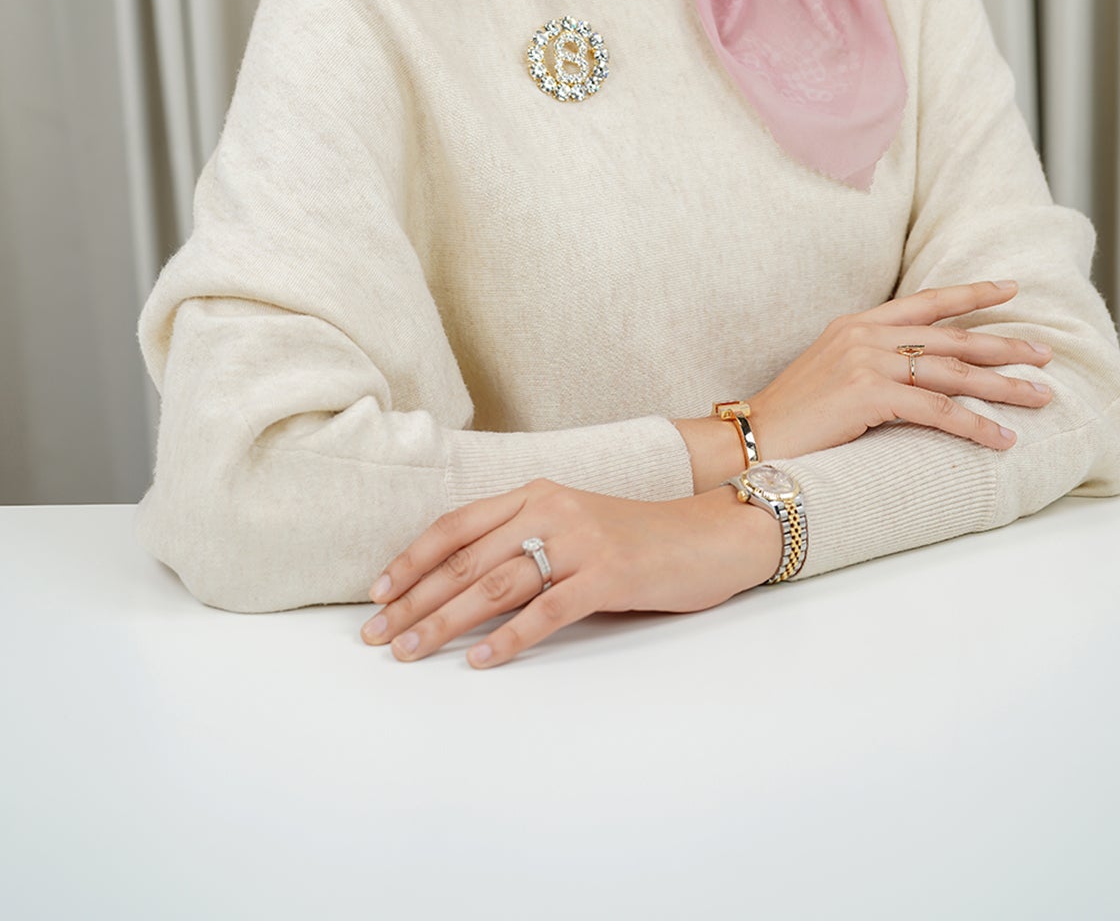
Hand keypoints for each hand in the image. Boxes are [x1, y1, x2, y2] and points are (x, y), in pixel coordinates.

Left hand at [359, 478, 783, 667]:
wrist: (707, 535)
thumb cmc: (634, 538)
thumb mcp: (569, 524)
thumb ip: (521, 538)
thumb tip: (455, 582)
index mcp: (534, 493)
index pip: (456, 526)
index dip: (412, 559)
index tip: (377, 593)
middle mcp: (550, 509)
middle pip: (466, 559)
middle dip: (414, 600)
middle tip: (377, 636)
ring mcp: (580, 541)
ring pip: (496, 585)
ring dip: (446, 622)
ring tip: (411, 652)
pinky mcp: (608, 574)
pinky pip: (547, 611)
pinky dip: (509, 639)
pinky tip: (480, 661)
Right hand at [750, 279, 1054, 458]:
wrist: (753, 437)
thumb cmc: (792, 416)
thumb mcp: (832, 373)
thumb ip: (871, 362)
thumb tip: (914, 373)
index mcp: (857, 324)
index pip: (927, 302)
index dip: (971, 294)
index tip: (1010, 290)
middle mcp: (865, 335)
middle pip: (952, 337)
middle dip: (1004, 345)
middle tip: (1044, 354)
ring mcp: (867, 362)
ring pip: (953, 372)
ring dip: (1003, 387)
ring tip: (1040, 397)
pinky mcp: (869, 394)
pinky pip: (937, 410)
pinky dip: (975, 425)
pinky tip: (1002, 437)